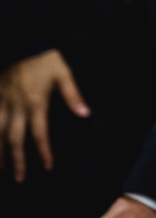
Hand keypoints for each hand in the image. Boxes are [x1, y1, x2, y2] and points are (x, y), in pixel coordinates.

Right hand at [0, 49, 89, 181]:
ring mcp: (1, 102)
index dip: (44, 151)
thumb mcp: (64, 73)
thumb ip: (73, 95)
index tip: (48, 167)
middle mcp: (16, 107)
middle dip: (18, 160)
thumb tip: (86, 114)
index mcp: (36, 103)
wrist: (22, 39)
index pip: (40, 134)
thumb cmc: (45, 57)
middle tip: (19, 178)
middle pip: (15, 139)